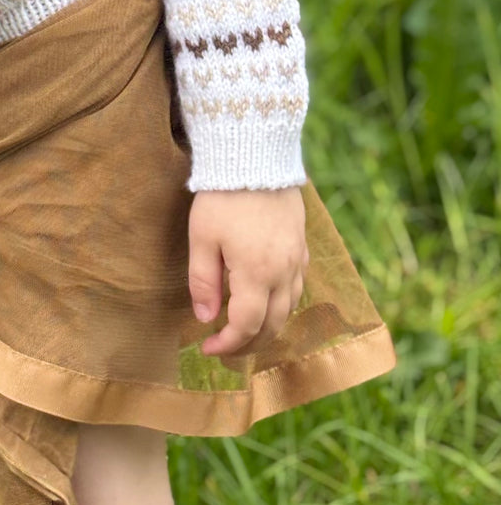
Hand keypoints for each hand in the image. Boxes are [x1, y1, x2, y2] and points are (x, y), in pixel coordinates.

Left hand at [188, 187, 308, 356]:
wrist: (256, 155)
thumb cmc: (223, 196)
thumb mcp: (202, 237)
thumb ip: (203, 281)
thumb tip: (205, 319)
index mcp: (257, 273)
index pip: (246, 326)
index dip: (227, 345)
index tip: (206, 349)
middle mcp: (284, 272)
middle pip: (273, 326)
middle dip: (248, 344)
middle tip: (225, 349)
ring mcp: (297, 259)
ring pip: (289, 310)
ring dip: (268, 328)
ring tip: (244, 331)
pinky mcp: (302, 246)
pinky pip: (297, 288)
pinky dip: (282, 305)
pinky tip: (265, 301)